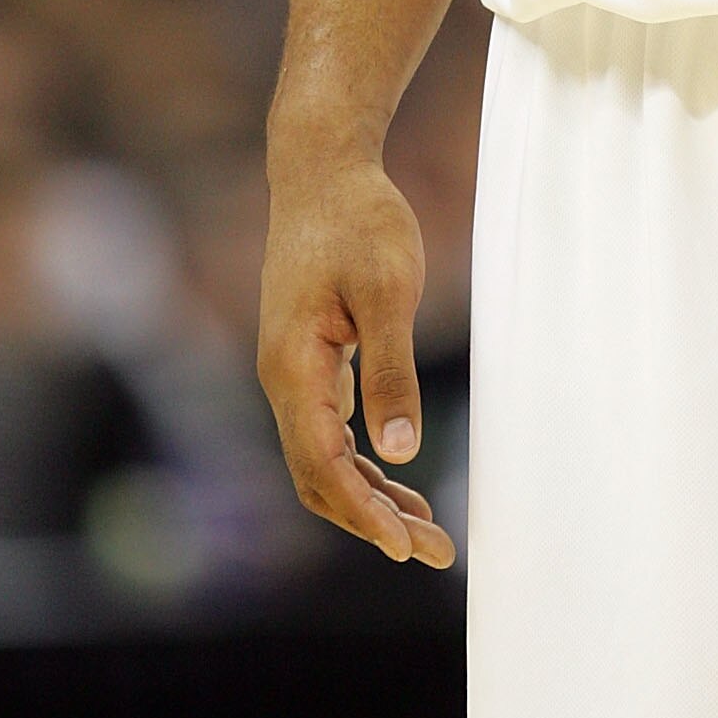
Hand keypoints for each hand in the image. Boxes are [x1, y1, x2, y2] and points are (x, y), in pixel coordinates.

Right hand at [258, 149, 456, 567]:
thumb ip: (391, 368)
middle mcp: (283, 378)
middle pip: (317, 477)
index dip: (363, 513)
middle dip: (371, 520)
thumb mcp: (387, 289)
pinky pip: (328, 429)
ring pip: (322, 457)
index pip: (321, 466)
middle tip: (435, 549)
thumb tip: (399, 449)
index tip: (408, 546)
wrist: (322, 168)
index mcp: (294, 367)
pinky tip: (398, 473)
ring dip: (369, 496)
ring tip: (427, 529)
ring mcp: (292, 369)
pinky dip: (362, 461)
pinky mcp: (308, 357)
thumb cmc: (358, 220)